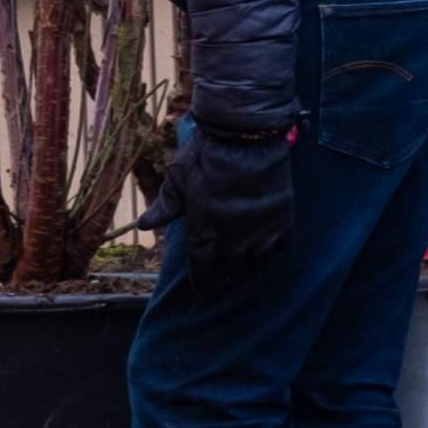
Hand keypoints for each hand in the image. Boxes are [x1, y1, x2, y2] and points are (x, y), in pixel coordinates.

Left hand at [138, 122, 294, 299]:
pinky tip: (268, 245)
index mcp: (205, 229)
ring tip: (245, 261)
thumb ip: (165, 206)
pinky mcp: (283, 217)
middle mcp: (234, 236)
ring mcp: (261, 229)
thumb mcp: (178, 178)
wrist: (245, 135)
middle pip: (233, 272)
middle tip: (223, 277)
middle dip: (226, 277)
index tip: (202, 293)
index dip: (203, 286)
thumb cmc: (206, 154)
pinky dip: (274, 250)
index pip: (203, 271)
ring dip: (251, 265)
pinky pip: (282, 246)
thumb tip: (144, 226)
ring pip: (259, 263)